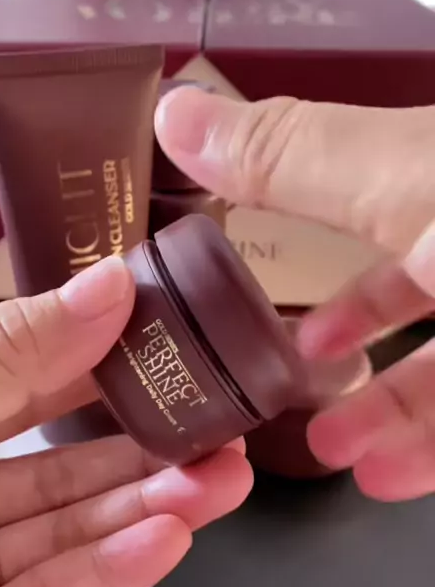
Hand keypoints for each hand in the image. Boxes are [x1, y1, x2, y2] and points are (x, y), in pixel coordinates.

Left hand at [0, 257, 252, 586]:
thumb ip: (8, 351)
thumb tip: (104, 287)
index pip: (22, 383)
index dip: (94, 356)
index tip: (164, 334)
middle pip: (61, 465)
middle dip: (146, 443)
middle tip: (217, 417)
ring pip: (71, 536)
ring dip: (151, 507)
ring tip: (223, 477)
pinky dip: (116, 575)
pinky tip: (171, 537)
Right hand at [155, 87, 434, 501]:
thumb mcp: (396, 175)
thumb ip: (286, 156)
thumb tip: (176, 112)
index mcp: (425, 168)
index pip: (363, 182)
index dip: (308, 212)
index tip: (257, 266)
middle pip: (408, 282)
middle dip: (340, 332)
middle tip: (285, 367)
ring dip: (376, 409)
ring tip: (322, 443)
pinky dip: (426, 449)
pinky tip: (386, 474)